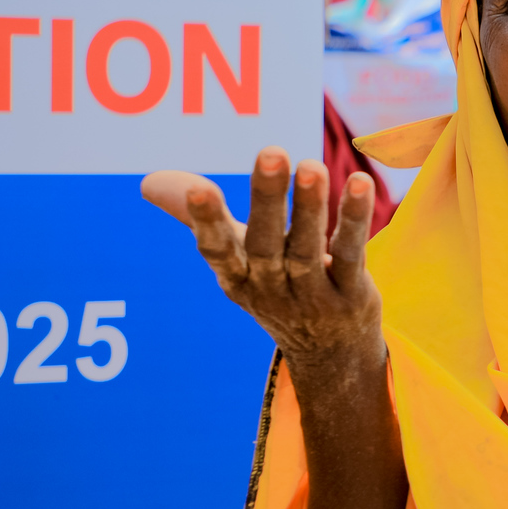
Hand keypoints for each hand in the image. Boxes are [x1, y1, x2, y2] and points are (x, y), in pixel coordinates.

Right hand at [141, 149, 381, 373]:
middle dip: (266, 200)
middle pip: (265, 244)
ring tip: (312, 165)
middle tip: (271, 152)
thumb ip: (198, 216)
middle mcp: (270, 288)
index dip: (206, 222)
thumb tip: (147, 181)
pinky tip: (360, 183)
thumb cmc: (274, 288)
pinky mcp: (351, 293)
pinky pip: (350, 253)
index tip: (199, 188)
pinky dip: (354, 220)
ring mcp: (312, 296)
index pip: (217, 250)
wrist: (330, 356)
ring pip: (307, 249)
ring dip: (310, 206)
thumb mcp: (236, 259)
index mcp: (236, 277)